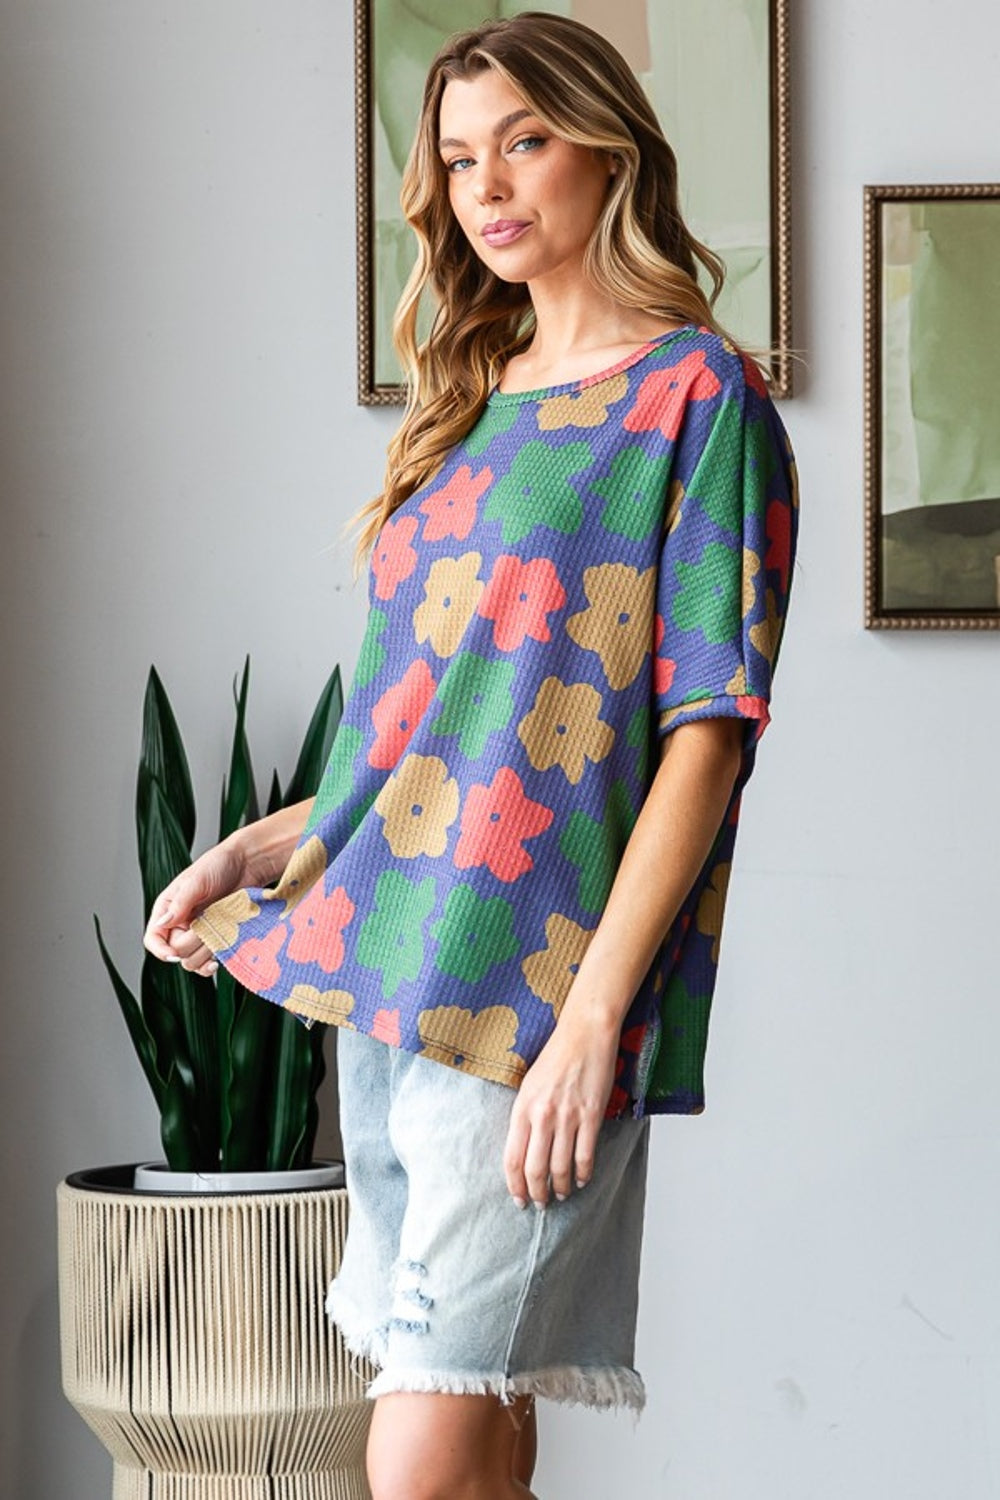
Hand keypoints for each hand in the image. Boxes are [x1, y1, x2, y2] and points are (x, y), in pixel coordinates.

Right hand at [142, 835, 248, 977]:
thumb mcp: (196, 881)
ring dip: (206, 951)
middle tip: (210, 922)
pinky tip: (220, 954)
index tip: (175, 954)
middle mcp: (180, 925)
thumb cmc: (218, 865)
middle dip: (193, 943)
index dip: (161, 950)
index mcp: (168, 909)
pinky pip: (206, 963)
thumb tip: (163, 923)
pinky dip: (212, 963)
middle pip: (176, 952)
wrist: (247, 864)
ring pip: (192, 961)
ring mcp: (198, 934)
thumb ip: (180, 903)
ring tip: (220, 929)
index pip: (153, 939)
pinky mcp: (215, 939)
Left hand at [503, 1008, 618, 1208]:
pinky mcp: (591, 1115)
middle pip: (535, 1169)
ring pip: (560, 1167)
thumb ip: (524, 1116)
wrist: (584, 1034)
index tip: (518, 1198)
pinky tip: (581, 1180)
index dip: (515, 1185)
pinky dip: (582, 1174)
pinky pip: (585, 1155)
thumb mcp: (528, 1085)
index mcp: (522, 1108)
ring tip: (561, 1194)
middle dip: (537, 1193)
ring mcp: (567, 1116)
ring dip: (560, 1188)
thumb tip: (524, 1149)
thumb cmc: (556, 1057)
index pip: (512, 1159)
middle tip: (541, 1204)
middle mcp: (542, 1116)